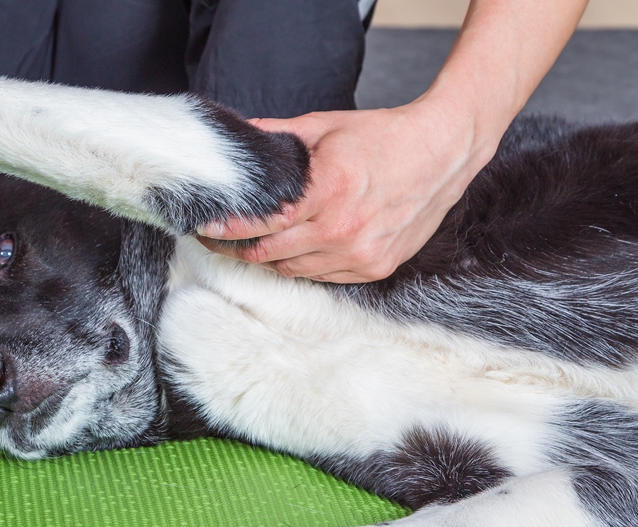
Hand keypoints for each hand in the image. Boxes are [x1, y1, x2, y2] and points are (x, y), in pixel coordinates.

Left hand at [196, 102, 482, 282]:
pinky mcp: (375, 267)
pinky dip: (304, 264)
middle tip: (219, 238)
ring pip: (292, 270)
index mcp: (326, 191)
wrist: (445, 151)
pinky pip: (322, 276)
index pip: (261, 222)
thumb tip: (236, 138)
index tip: (204, 228)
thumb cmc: (383, 136)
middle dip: (239, 248)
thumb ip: (275, 136)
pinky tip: (297, 247)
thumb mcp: (323, 127)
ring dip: (271, 258)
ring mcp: (360, 253)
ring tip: (256, 242)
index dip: (227, 229)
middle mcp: (342, 229)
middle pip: (270, 254)